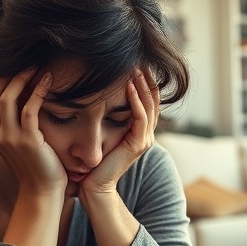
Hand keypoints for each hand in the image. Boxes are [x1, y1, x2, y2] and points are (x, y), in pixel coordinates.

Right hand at [0, 69, 66, 195]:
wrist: (42, 191)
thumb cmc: (36, 163)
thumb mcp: (19, 139)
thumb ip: (14, 119)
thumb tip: (18, 93)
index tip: (12, 60)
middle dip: (8, 71)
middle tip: (27, 58)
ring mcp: (10, 137)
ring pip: (7, 96)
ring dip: (22, 76)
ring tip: (37, 65)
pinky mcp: (28, 141)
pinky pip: (29, 108)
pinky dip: (38, 91)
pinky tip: (48, 80)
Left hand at [80, 67, 159, 197]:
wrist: (94, 187)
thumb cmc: (93, 164)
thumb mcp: (101, 135)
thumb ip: (104, 119)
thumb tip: (94, 96)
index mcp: (139, 132)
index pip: (148, 101)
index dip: (144, 82)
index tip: (136, 63)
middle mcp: (146, 135)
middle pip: (153, 100)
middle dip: (147, 78)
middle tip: (140, 58)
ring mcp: (144, 140)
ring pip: (149, 105)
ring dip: (143, 85)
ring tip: (136, 67)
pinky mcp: (138, 144)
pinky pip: (141, 117)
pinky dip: (136, 100)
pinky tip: (129, 86)